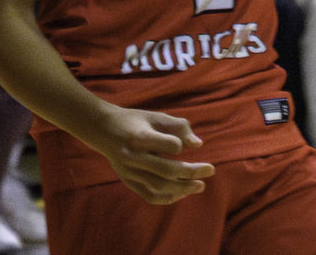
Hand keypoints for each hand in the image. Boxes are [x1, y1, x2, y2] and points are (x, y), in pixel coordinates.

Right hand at [94, 106, 213, 204]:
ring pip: (158, 186)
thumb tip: (198, 145)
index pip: (165, 145)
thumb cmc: (137, 121)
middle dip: (190, 172)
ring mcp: (129, 173)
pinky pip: (149, 195)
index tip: (189, 144)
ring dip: (182, 189)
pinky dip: (167, 197)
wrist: (105, 131)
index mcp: (138, 137)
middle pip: (165, 170)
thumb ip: (178, 127)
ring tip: (200, 186)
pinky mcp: (128, 182)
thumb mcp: (156, 117)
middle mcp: (132, 158)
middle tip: (211, 170)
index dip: (179, 145)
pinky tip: (183, 194)